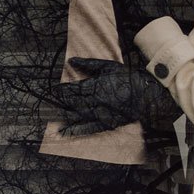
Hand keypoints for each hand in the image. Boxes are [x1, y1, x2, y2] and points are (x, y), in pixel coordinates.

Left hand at [51, 56, 178, 135]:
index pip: (73, 88)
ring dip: (63, 115)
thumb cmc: (128, 78)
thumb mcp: (109, 67)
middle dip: (59, 102)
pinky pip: (89, 128)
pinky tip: (64, 132)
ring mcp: (100, 113)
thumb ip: (89, 65)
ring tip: (49, 116)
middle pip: (73, 102)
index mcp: (95, 85)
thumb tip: (71, 61)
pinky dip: (76, 130)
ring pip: (77, 114)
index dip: (62, 90)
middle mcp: (95, 101)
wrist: (147, 95)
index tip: (52, 90)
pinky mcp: (106, 123)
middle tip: (46, 104)